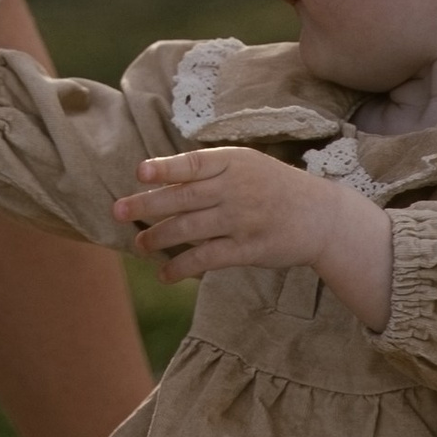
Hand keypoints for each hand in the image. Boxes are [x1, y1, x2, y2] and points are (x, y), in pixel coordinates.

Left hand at [112, 146, 392, 328]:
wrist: (320, 216)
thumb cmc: (273, 186)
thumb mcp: (246, 164)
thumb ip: (208, 169)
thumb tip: (159, 178)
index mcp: (232, 163)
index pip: (192, 164)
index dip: (165, 169)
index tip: (140, 172)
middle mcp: (235, 189)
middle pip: (183, 198)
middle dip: (147, 205)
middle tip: (117, 211)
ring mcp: (242, 220)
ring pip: (191, 229)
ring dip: (159, 238)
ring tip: (139, 244)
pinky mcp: (248, 249)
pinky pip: (208, 259)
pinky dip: (182, 266)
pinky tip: (165, 273)